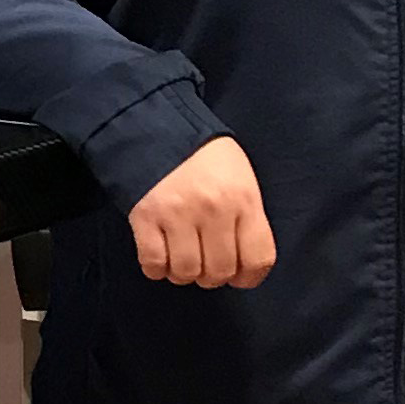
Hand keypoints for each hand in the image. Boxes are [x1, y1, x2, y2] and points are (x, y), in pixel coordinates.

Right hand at [127, 137, 275, 287]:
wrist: (156, 126)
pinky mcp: (145, 217)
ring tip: (182, 258)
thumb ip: (247, 217)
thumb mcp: (241, 178)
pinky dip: (156, 269)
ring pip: (187, 272)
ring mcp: (178, 213)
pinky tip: (160, 257)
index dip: (249, 277)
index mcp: (243, 198)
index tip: (239, 276)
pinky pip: (153, 263)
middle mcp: (213, 209)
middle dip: (213, 275)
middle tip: (205, 263)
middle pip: (220, 271)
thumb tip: (243, 263)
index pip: (258, 259)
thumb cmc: (204, 156)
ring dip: (184, 273)